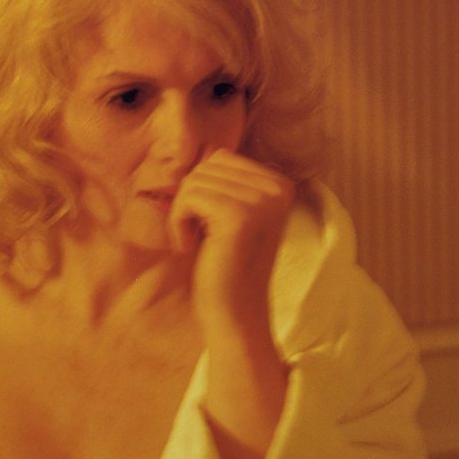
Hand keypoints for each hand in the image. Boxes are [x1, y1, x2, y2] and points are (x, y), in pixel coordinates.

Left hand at [168, 149, 295, 341]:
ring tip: (196, 243)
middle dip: (191, 200)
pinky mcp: (240, 217)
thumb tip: (208, 146)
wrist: (233, 312)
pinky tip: (191, 247)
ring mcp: (262, 202)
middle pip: (207, 166)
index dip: (203, 191)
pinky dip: (178, 223)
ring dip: (183, 213)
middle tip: (200, 237)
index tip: (210, 226)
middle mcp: (278, 188)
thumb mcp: (227, 214)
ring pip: (194, 180)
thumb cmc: (222, 264)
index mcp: (281, 184)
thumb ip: (224, 181)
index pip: (221, 158)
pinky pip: (188, 197)